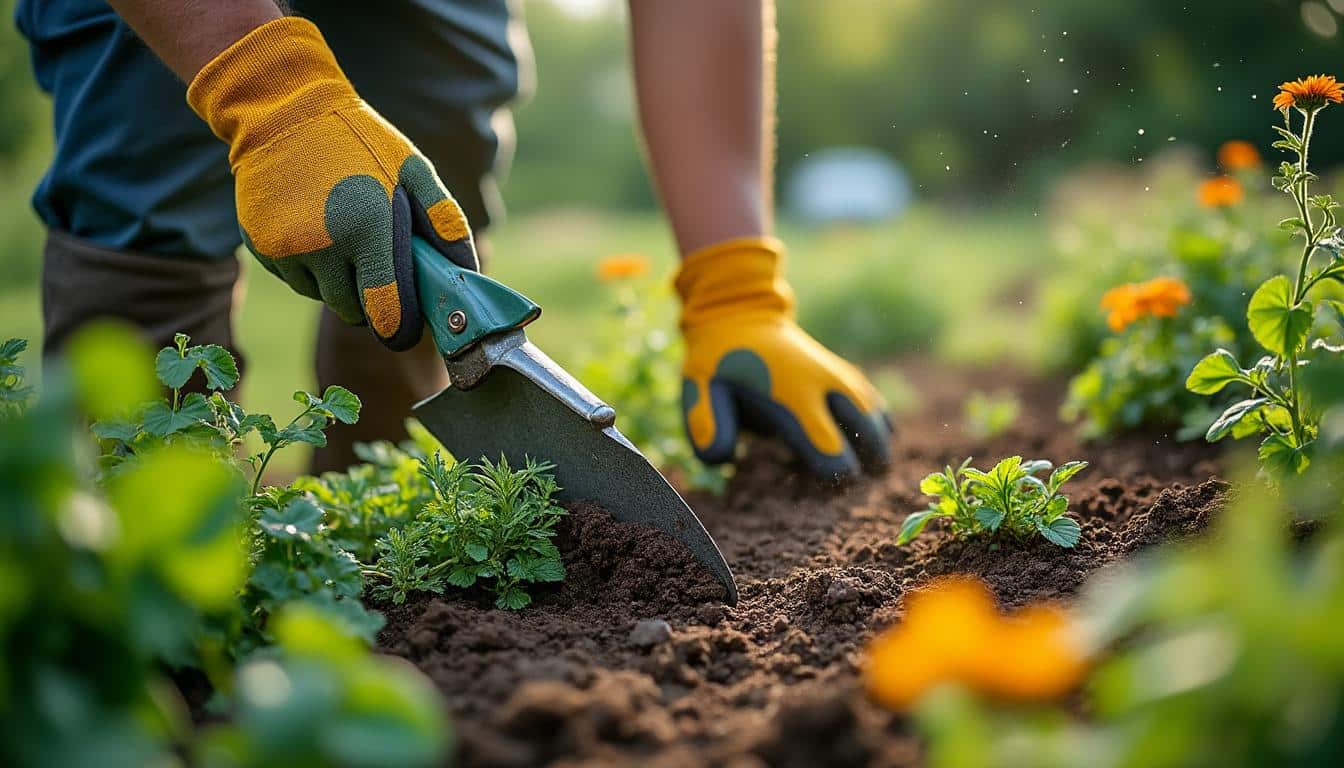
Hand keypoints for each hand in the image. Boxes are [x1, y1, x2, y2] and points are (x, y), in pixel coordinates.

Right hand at [187, 17, 473, 350]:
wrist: (281, 111)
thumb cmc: (358, 140)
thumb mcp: (412, 169)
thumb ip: (443, 218)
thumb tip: (466, 268)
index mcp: (369, 228)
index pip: (386, 312)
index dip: (400, 326)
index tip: (407, 325)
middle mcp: (324, 246)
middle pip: (354, 311)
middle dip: (371, 299)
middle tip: (377, 266)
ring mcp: (287, 250)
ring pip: (323, 297)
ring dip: (338, 283)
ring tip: (343, 237)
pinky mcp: (260, 249)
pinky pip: (294, 281)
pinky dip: (308, 270)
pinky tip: (313, 230)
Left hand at [675, 238, 891, 480]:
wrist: (740, 314)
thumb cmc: (717, 360)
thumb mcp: (699, 386)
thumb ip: (706, 423)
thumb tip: (725, 458)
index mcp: (794, 396)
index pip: (831, 449)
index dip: (835, 477)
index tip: (820, 489)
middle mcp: (826, 385)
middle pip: (868, 436)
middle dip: (866, 467)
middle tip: (850, 486)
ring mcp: (840, 376)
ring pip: (878, 419)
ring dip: (877, 449)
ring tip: (867, 470)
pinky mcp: (846, 373)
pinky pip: (876, 405)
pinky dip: (877, 428)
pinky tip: (865, 444)